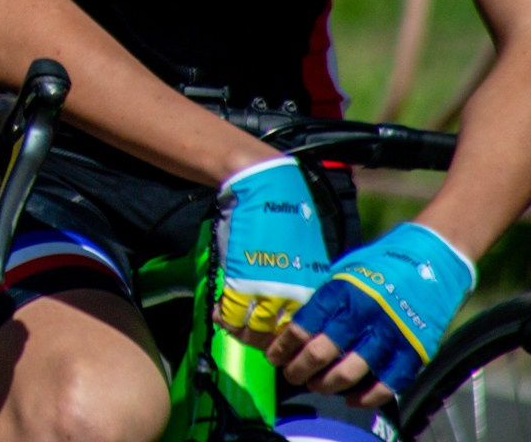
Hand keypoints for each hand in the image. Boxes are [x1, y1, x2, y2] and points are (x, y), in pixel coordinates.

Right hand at [213, 156, 332, 341]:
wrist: (264, 189)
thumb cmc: (282, 219)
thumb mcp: (300, 255)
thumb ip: (297, 283)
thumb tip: (287, 307)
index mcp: (311, 287)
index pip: (300, 330)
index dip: (282, 339)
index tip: (270, 339)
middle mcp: (293, 292)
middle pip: (278, 336)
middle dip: (261, 341)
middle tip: (249, 337)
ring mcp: (267, 287)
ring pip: (254, 329)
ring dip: (240, 333)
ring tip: (232, 326)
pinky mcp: (242, 278)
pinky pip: (232, 311)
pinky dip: (223, 318)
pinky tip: (219, 314)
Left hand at [271, 223, 473, 404]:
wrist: (432, 261)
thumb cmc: (382, 265)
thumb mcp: (345, 271)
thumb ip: (326, 298)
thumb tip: (296, 323)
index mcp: (342, 290)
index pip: (303, 325)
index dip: (283, 346)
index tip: (274, 356)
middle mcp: (363, 313)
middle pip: (321, 352)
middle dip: (299, 369)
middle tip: (291, 375)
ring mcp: (390, 334)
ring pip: (350, 372)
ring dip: (327, 384)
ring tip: (316, 385)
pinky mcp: (414, 351)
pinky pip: (386, 384)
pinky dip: (366, 397)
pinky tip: (352, 399)